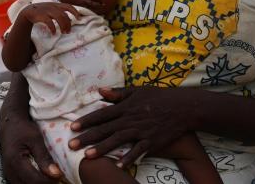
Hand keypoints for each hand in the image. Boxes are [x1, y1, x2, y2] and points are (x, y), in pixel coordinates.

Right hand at [0, 107, 62, 182]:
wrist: (9, 123)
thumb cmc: (23, 128)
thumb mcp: (35, 139)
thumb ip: (44, 157)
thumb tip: (56, 174)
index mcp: (15, 162)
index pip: (36, 181)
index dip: (50, 180)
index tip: (60, 173)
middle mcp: (9, 171)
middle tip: (56, 175)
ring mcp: (8, 174)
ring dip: (37, 183)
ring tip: (48, 175)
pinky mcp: (9, 174)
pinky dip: (31, 182)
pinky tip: (40, 175)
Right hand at [21, 2, 80, 33]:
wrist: (28, 11)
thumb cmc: (43, 12)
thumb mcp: (52, 9)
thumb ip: (60, 12)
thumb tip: (71, 20)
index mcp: (56, 4)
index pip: (68, 6)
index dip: (75, 12)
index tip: (79, 18)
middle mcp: (53, 6)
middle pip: (64, 15)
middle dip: (68, 24)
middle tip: (68, 31)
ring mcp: (47, 10)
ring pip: (59, 17)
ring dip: (63, 26)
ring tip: (63, 32)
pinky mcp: (41, 15)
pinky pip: (49, 22)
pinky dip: (52, 28)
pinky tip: (53, 33)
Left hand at [68, 86, 195, 168]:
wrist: (183, 107)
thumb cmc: (159, 97)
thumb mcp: (138, 90)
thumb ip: (118, 93)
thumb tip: (100, 90)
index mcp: (126, 106)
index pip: (101, 114)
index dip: (86, 121)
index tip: (72, 127)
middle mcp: (130, 119)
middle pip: (105, 129)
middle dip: (87, 137)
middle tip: (71, 144)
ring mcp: (141, 131)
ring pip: (117, 140)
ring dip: (102, 149)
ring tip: (87, 156)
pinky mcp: (152, 141)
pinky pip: (138, 151)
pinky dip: (129, 158)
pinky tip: (118, 165)